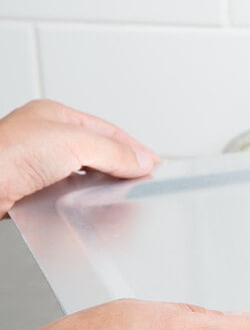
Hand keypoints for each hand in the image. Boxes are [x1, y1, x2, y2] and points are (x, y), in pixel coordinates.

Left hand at [0, 99, 159, 216]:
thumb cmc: (4, 156)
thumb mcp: (72, 143)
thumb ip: (112, 152)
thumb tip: (142, 162)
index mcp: (56, 117)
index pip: (108, 131)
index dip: (134, 147)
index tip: (154, 164)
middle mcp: (47, 140)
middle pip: (98, 155)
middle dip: (121, 170)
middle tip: (142, 184)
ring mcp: (39, 167)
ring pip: (84, 178)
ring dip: (104, 190)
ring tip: (122, 202)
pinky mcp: (32, 194)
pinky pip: (69, 198)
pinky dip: (85, 205)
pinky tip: (93, 212)